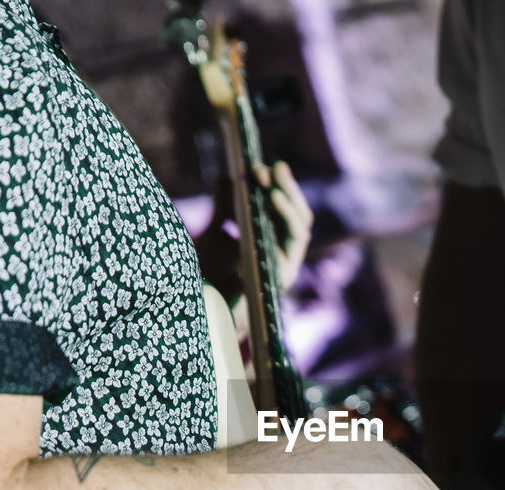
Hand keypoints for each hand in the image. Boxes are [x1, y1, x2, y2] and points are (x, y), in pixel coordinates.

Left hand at [194, 160, 313, 298]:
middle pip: (295, 214)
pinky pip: (295, 239)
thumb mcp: (213, 232)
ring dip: (290, 197)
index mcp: (268, 243)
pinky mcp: (286, 271)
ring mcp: (286, 263)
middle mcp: (281, 253)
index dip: (275, 187)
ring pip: (301, 224)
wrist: (203, 308)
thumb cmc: (209, 275)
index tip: (259, 166)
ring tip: (273, 176)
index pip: (281, 210)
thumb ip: (223, 206)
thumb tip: (224, 175)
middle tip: (273, 166)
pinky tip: (273, 197)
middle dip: (286, 187)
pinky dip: (287, 215)